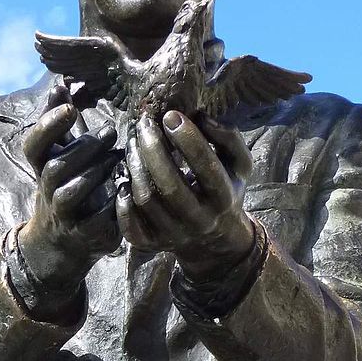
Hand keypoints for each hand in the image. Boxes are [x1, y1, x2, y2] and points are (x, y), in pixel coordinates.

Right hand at [19, 85, 119, 292]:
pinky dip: (111, 204)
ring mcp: (64, 216)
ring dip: (95, 173)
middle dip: (83, 148)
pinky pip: (95, 220)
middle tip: (111, 133)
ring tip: (118, 159)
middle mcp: (48, 191)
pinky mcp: (85, 235)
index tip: (69, 106)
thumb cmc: (66, 187)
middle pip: (56, 168)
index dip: (47, 126)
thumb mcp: (59, 156)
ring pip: (70, 193)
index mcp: (42, 168)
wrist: (61, 243)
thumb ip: (60, 124)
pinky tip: (127, 188)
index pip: (33, 146)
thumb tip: (60, 82)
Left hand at [118, 111, 254, 278]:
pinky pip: (130, 226)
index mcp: (224, 199)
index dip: (188, 140)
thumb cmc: (225, 191)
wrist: (214, 241)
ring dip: (135, 167)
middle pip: (170, 186)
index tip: (171, 116)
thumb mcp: (239, 165)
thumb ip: (228, 138)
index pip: (207, 168)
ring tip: (133, 144)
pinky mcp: (152, 244)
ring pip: (147, 201)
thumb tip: (202, 116)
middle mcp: (200, 221)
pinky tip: (124, 179)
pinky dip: (122, 202)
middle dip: (153, 150)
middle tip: (144, 125)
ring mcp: (174, 235)